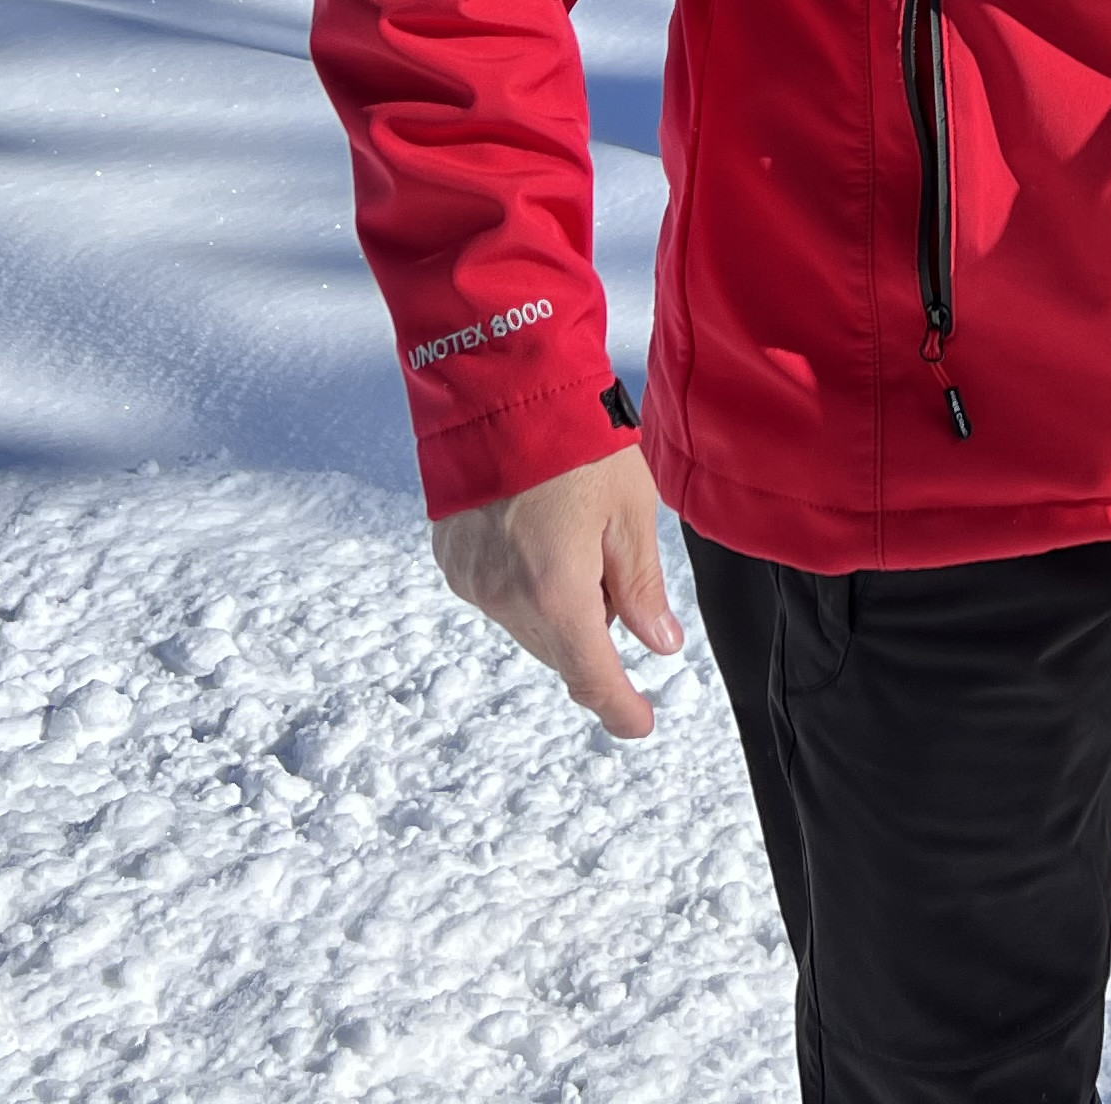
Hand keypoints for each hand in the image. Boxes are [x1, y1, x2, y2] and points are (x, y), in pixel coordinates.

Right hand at [430, 446, 682, 737]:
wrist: (498, 387)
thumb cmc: (574, 438)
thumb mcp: (630, 509)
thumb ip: (641, 585)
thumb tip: (658, 643)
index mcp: (557, 593)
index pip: (592, 677)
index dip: (619, 708)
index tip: (639, 724)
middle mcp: (506, 599)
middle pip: (560, 651)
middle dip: (594, 632)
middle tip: (613, 569)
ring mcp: (471, 581)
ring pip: (528, 625)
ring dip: (558, 607)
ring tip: (575, 535)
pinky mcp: (451, 559)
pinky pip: (498, 594)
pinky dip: (526, 584)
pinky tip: (540, 531)